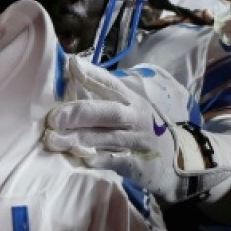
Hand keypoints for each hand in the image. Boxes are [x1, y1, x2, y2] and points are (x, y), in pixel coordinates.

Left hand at [44, 57, 230, 204]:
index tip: (72, 65)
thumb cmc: (143, 130)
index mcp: (132, 100)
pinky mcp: (137, 165)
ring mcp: (138, 142)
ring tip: (53, 140)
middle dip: (80, 113)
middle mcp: (136, 118)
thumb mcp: (131, 109)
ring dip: (78, 139)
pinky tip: (76, 158)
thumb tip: (69, 81)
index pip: (111, 84)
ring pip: (107, 138)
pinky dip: (95, 160)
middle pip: (110, 112)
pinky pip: (114, 161)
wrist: (177, 161)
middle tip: (54, 118)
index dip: (92, 74)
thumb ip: (104, 99)